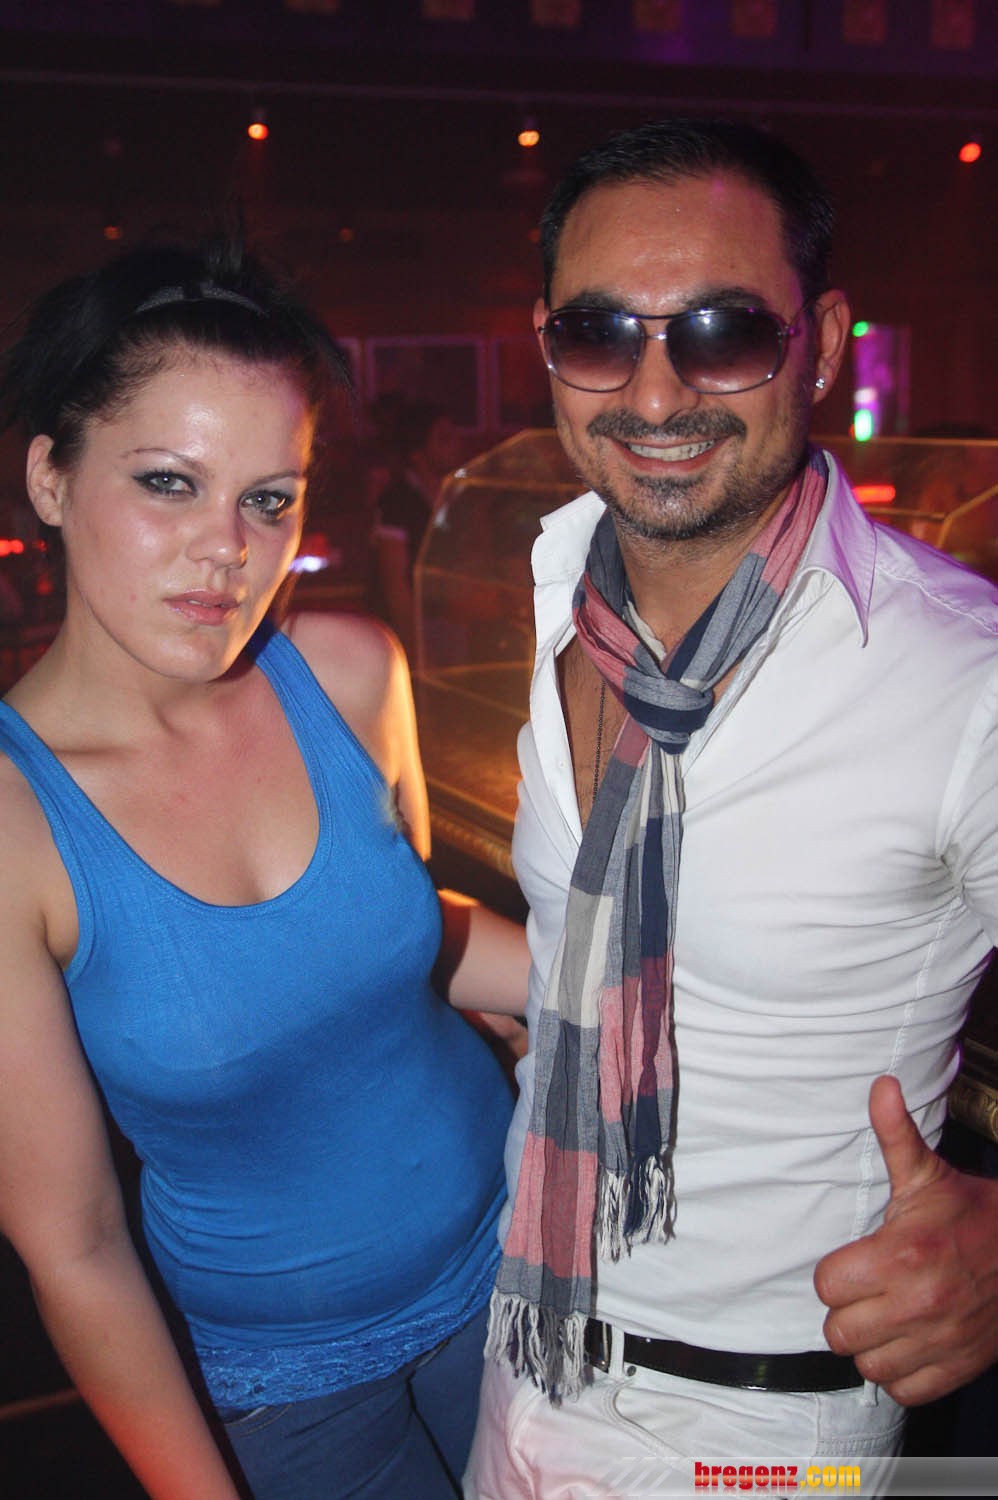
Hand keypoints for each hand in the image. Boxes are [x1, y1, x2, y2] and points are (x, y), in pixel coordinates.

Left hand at [814, 1074, 997, 1405]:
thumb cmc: (972, 1215)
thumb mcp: (929, 1175)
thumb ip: (895, 1134)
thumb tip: (881, 1085)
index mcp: (902, 1256)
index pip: (827, 1285)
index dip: (835, 1273)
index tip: (855, 1262)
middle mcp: (918, 1304)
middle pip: (838, 1331)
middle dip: (847, 1310)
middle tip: (868, 1290)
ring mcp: (939, 1343)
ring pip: (867, 1364)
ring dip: (871, 1343)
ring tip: (886, 1315)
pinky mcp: (956, 1369)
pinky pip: (903, 1389)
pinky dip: (900, 1372)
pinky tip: (908, 1342)